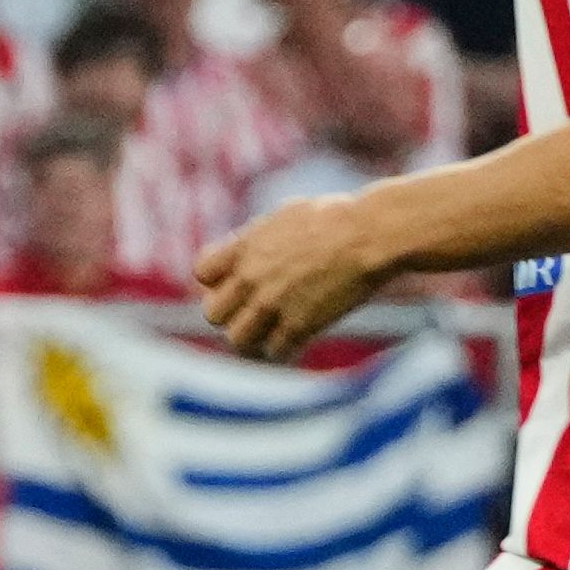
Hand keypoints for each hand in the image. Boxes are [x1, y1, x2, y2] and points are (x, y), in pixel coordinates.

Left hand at [196, 194, 393, 361]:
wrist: (367, 236)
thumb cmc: (333, 219)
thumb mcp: (283, 218)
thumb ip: (258, 240)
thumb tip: (245, 250)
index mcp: (244, 247)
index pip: (202, 273)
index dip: (216, 280)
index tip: (235, 281)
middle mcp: (251, 277)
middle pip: (213, 313)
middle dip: (230, 314)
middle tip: (252, 311)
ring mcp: (273, 304)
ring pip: (238, 339)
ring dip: (252, 338)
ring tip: (269, 333)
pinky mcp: (300, 326)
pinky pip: (275, 352)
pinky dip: (283, 350)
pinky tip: (295, 340)